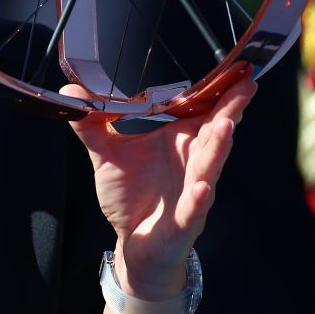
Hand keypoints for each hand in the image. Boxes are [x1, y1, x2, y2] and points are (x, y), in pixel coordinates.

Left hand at [61, 72, 255, 298]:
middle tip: (245, 86)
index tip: (238, 70)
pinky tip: (202, 186)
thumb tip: (69, 92)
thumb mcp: (105, 154)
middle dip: (231, 110)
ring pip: (209, 165)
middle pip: (216, 133)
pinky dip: (199, 197)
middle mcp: (193, 162)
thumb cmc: (130, 197)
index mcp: (180, 141)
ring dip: (218, 147)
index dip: (221, 93)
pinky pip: (194, 207)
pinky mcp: (186, 221)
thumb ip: (90, 123)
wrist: (131, 243)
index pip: (205, 112)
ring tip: (226, 126)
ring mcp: (193, 191)